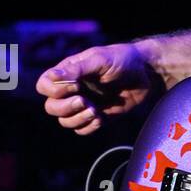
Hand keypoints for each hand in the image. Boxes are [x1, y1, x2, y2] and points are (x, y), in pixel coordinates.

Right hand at [36, 43, 157, 135]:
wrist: (146, 73)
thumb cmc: (122, 60)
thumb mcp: (99, 59)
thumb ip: (76, 70)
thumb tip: (52, 77)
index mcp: (68, 73)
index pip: (44, 86)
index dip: (54, 90)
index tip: (76, 85)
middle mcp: (72, 90)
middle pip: (51, 108)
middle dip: (66, 107)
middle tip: (85, 101)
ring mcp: (84, 105)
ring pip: (65, 122)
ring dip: (78, 119)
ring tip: (95, 110)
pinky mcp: (97, 117)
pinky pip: (82, 130)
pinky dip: (89, 127)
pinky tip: (102, 117)